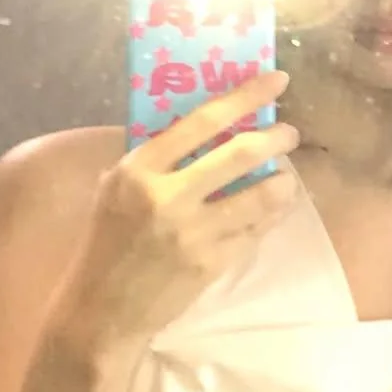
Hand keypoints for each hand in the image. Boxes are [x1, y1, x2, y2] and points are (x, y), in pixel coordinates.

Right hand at [57, 70, 297, 347]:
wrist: (102, 311)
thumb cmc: (107, 242)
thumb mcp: (116, 189)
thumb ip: (155, 159)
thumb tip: (204, 126)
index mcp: (139, 169)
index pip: (202, 121)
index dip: (245, 97)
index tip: (276, 80)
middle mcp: (168, 196)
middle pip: (240, 155)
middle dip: (275, 139)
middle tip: (289, 133)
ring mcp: (194, 233)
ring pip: (259, 198)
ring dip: (282, 183)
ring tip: (285, 178)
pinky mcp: (212, 265)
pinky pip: (254, 232)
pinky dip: (267, 218)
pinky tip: (270, 213)